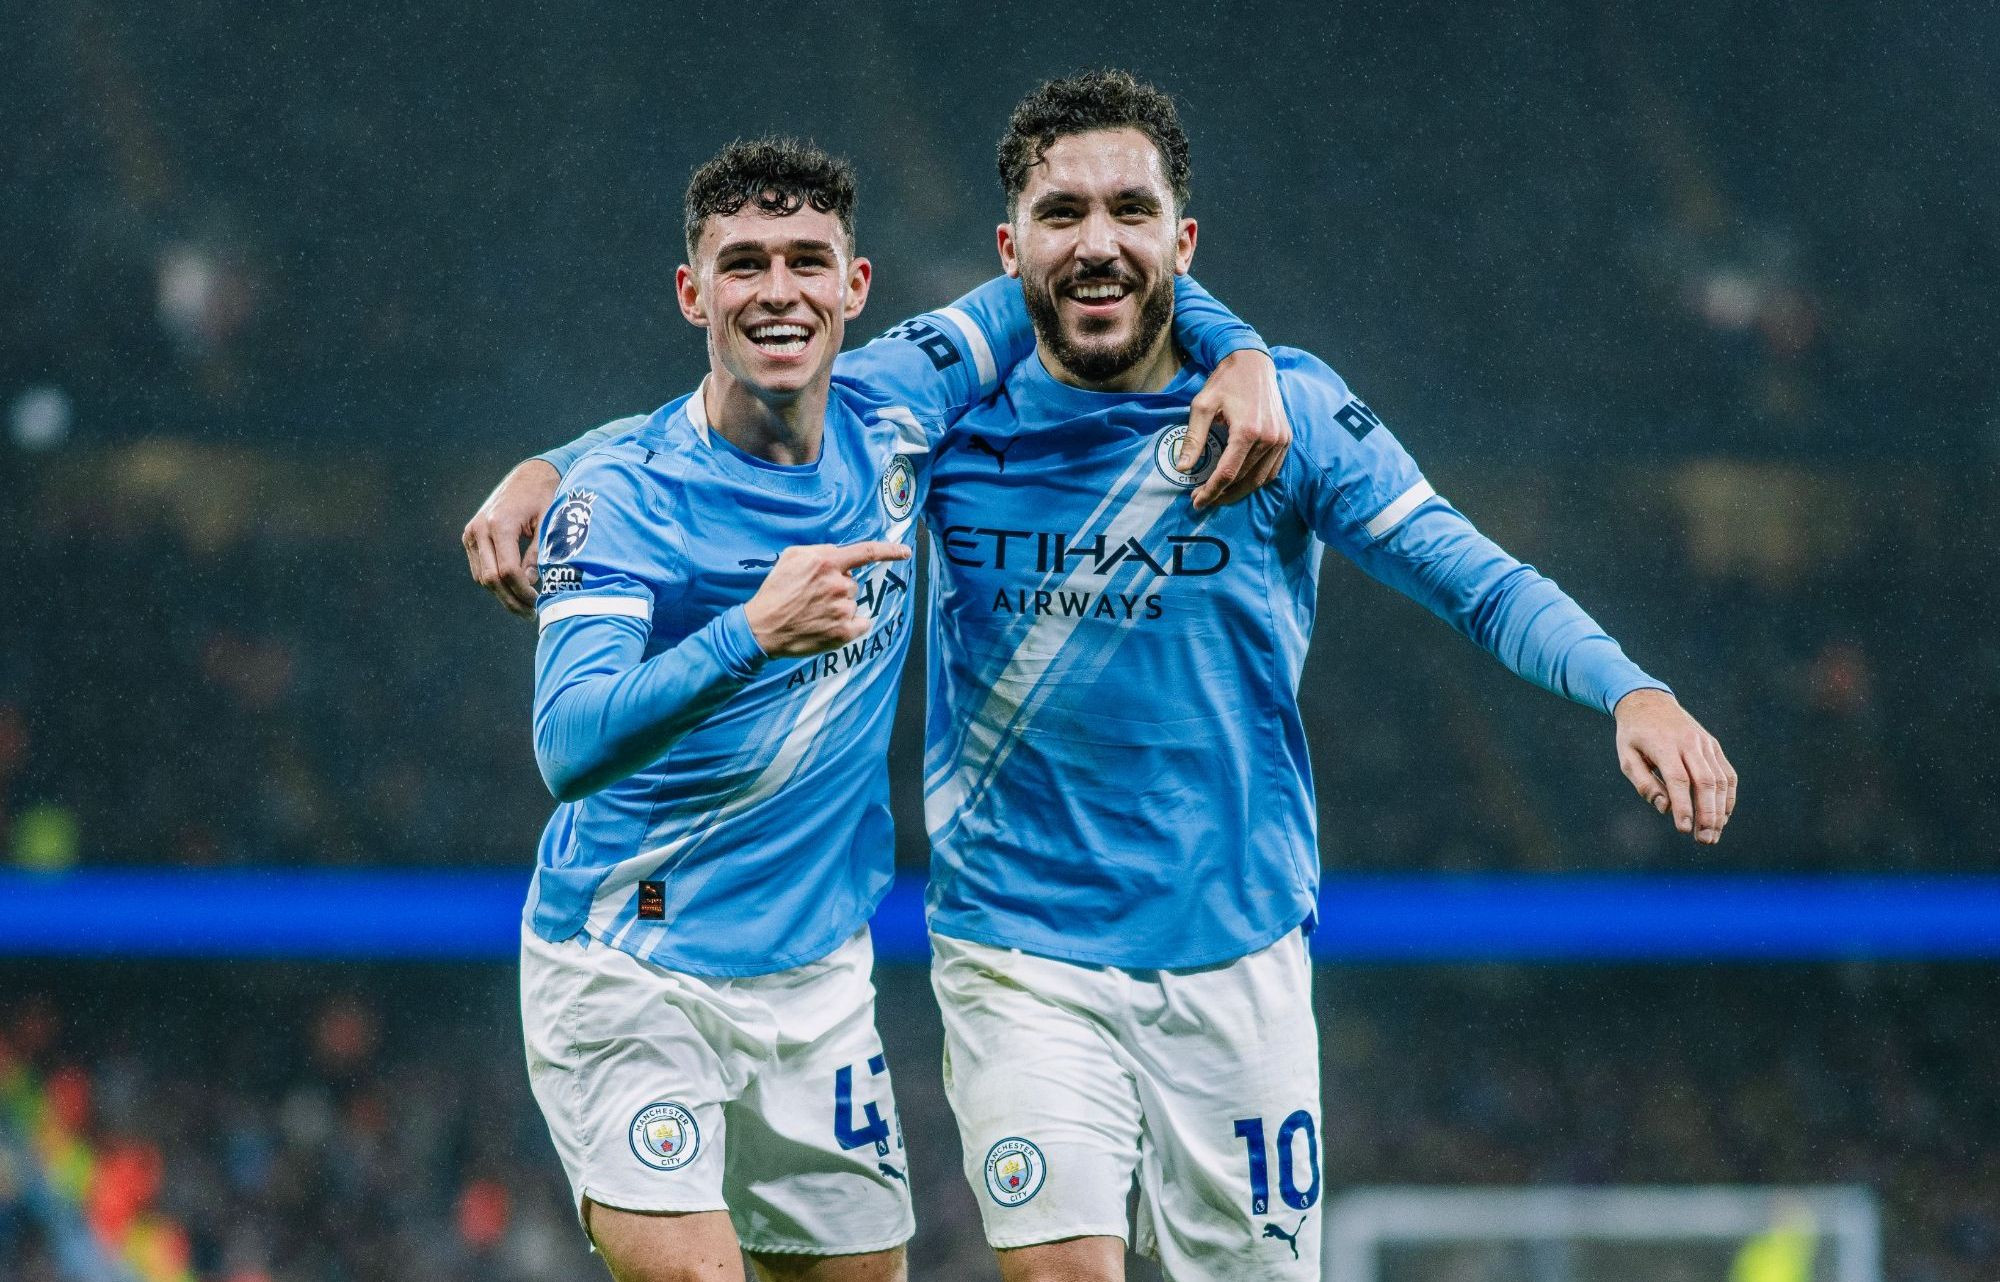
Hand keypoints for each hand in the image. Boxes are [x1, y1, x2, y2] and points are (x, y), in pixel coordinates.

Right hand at [463, 459, 561, 617]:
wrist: (530, 475)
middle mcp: (480, 529)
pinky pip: (480, 569)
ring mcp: (472, 533)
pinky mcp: (471, 536)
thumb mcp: (549, 523)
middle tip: (532, 614)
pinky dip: (495, 583)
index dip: (523, 591)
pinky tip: (514, 591)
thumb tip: (531, 583)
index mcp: (500, 524)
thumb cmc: (545, 496)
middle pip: (491, 579)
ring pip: (482, 577)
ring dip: (502, 596)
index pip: (507, 570)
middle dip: (511, 600)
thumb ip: (539, 553)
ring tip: (526, 607)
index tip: (540, 601)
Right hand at [743, 542, 911, 657]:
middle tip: (813, 597)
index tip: (906, 552)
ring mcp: (843, 610)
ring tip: (814, 613)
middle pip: (852, 583)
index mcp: (827, 562)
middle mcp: (839, 585)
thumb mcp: (792, 557)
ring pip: (852, 604)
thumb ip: (820, 550)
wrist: (763, 627)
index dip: (890, 550)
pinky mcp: (843, 632)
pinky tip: (829, 625)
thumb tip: (839, 553)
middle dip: (838, 588)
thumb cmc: (775, 590)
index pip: (867, 552)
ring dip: (839, 607)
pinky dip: (851, 625)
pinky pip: (861, 623)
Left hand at [1181, 348, 1291, 509]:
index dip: (1210, 491)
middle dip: (1221, 495)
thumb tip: (1182, 468)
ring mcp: (1281, 440)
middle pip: (1243, 480)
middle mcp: (1269, 438)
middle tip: (1202, 500)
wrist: (1253, 363)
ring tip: (1217, 495)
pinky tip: (1238, 483)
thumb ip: (1193, 439)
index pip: (1227, 473)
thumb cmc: (1225, 382)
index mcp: (1247, 431)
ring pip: (1259, 479)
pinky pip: (1271, 471)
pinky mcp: (1286, 439)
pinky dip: (1255, 481)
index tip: (1196, 501)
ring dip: (1238, 492)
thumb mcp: (1202, 406)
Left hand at [1614, 688, 1737, 844]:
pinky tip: (1723, 816)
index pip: (1678, 779)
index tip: (1685, 829)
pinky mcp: (1713, 745)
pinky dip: (1728, 796)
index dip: (1683, 806)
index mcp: (1664, 745)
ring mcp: (1704, 743)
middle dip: (1707, 814)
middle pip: (1705, 781)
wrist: (1650, 702)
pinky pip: (1727, 773)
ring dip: (1720, 810)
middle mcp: (1689, 743)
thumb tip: (1665, 808)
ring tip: (1714, 834)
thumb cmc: (1634, 735)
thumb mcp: (1626, 757)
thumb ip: (1644, 783)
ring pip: (1720, 779)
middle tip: (1704, 840)